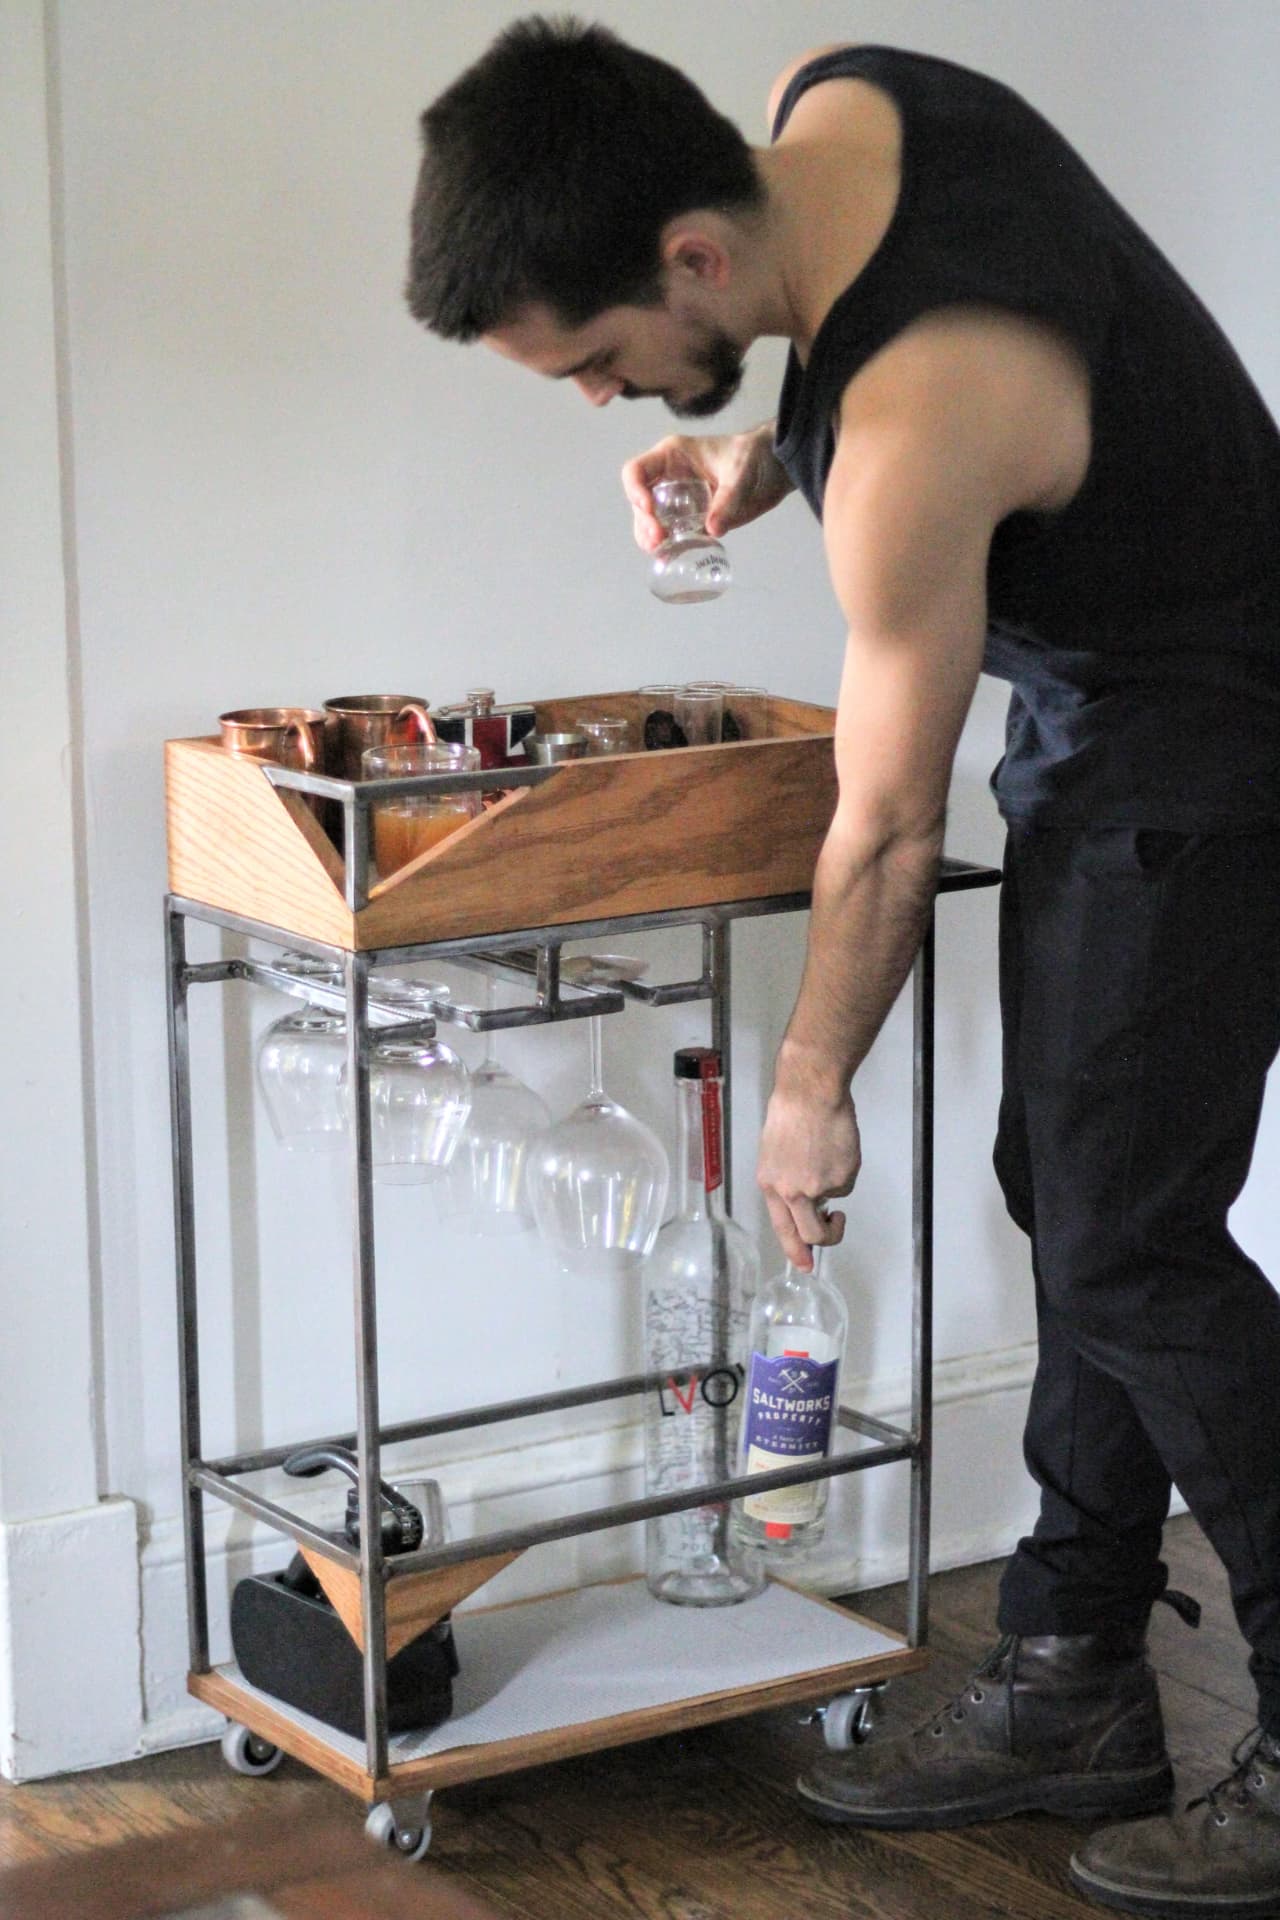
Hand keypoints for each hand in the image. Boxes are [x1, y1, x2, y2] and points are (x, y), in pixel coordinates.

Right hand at [621, 423, 792, 553]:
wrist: (774, 468)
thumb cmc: (755, 456)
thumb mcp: (741, 473)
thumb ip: (727, 500)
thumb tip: (712, 530)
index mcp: (671, 457)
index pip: (636, 471)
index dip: (635, 491)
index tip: (649, 511)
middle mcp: (668, 479)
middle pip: (639, 502)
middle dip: (644, 523)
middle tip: (659, 541)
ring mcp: (677, 500)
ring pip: (650, 522)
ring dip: (651, 539)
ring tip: (662, 554)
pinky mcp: (690, 519)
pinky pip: (671, 535)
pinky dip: (669, 547)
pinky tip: (673, 557)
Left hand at [756, 1080, 859, 1270]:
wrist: (810, 1093)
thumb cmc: (791, 1113)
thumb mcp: (774, 1153)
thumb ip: (786, 1181)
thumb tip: (803, 1202)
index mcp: (770, 1185)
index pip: (783, 1230)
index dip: (796, 1251)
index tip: (806, 1265)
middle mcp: (791, 1192)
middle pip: (812, 1235)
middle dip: (828, 1237)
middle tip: (835, 1224)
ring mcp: (818, 1187)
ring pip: (834, 1201)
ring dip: (835, 1184)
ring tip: (828, 1153)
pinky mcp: (842, 1177)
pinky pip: (847, 1182)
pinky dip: (845, 1167)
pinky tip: (836, 1145)